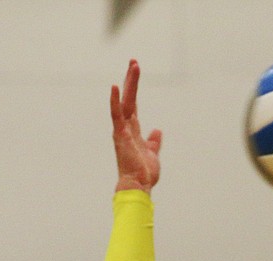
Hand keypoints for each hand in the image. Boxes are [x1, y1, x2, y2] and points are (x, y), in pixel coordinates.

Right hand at [111, 59, 161, 193]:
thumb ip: (154, 141)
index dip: (134, 89)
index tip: (135, 72)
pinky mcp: (120, 135)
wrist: (138, 186)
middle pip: (129, 98)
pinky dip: (115, 101)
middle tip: (134, 61)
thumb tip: (157, 131)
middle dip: (131, 80)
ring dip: (129, 84)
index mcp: (133, 130)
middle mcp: (125, 127)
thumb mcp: (152, 153)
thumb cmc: (143, 173)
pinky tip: (115, 87)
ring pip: (125, 102)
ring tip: (134, 66)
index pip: (133, 105)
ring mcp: (122, 130)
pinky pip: (117, 115)